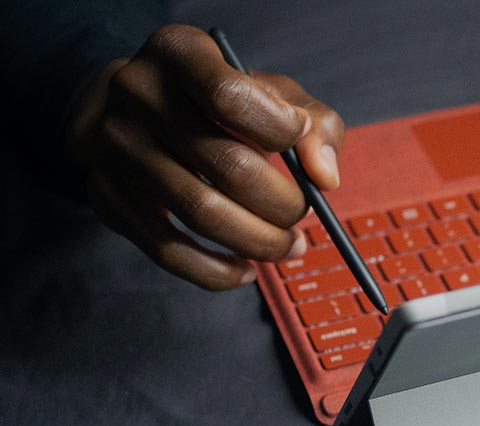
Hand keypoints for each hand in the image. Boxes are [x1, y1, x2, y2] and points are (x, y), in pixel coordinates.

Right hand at [66, 24, 344, 289]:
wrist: (127, 108)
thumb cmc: (215, 99)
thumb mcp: (268, 90)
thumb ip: (314, 122)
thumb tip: (325, 176)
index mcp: (178, 53)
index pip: (231, 97)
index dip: (279, 130)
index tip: (297, 142)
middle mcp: (135, 95)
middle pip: (226, 165)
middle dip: (283, 203)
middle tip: (304, 215)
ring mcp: (114, 148)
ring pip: (200, 214)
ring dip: (259, 242)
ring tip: (289, 245)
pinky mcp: (105, 196)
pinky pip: (166, 250)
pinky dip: (216, 270)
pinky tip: (246, 268)